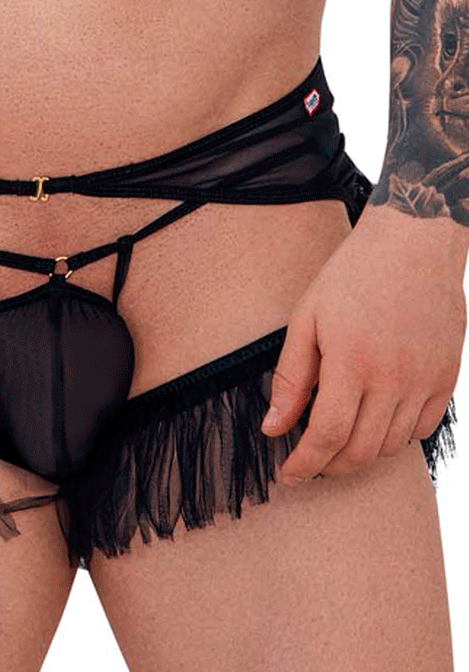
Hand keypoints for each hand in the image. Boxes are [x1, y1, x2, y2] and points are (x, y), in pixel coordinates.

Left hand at [262, 203, 466, 483]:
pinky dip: (396, 436)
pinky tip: (376, 421)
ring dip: (362, 453)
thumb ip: (291, 379)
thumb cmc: (352, 276)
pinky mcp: (446, 376)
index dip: (305, 463)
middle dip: (331, 466)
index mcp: (352, 363)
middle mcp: (393, 378)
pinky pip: (423, 428)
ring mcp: (425, 380)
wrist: (412, 245)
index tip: (290, 475)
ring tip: (340, 440)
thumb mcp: (307, 320)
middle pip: (362, 450)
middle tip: (311, 461)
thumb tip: (273, 428)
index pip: (328, 436)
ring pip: (393, 445)